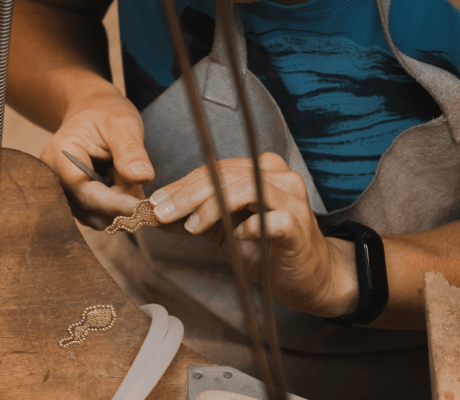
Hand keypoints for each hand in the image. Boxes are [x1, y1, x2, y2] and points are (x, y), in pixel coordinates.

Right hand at [40, 86, 153, 228]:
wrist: (92, 110)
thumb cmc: (107, 113)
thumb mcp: (123, 125)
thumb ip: (131, 152)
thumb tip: (143, 177)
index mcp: (59, 155)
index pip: (84, 190)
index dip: (114, 203)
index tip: (141, 207)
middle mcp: (52, 178)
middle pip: (88, 207)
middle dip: (119, 203)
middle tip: (141, 188)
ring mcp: (61, 191)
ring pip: (93, 215)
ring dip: (117, 206)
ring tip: (129, 180)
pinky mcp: (72, 199)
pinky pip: (95, 213)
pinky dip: (113, 206)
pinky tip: (122, 187)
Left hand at [148, 153, 358, 317]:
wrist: (305, 278)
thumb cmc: (265, 249)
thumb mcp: (223, 231)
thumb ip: (193, 218)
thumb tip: (154, 215)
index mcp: (259, 170)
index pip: (214, 170)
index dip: (182, 185)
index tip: (154, 202)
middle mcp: (278, 176)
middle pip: (225, 176)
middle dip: (188, 195)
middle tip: (162, 212)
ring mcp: (292, 198)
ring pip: (246, 189)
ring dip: (212, 208)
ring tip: (191, 227)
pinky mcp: (300, 225)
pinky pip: (274, 220)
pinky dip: (251, 227)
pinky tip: (236, 238)